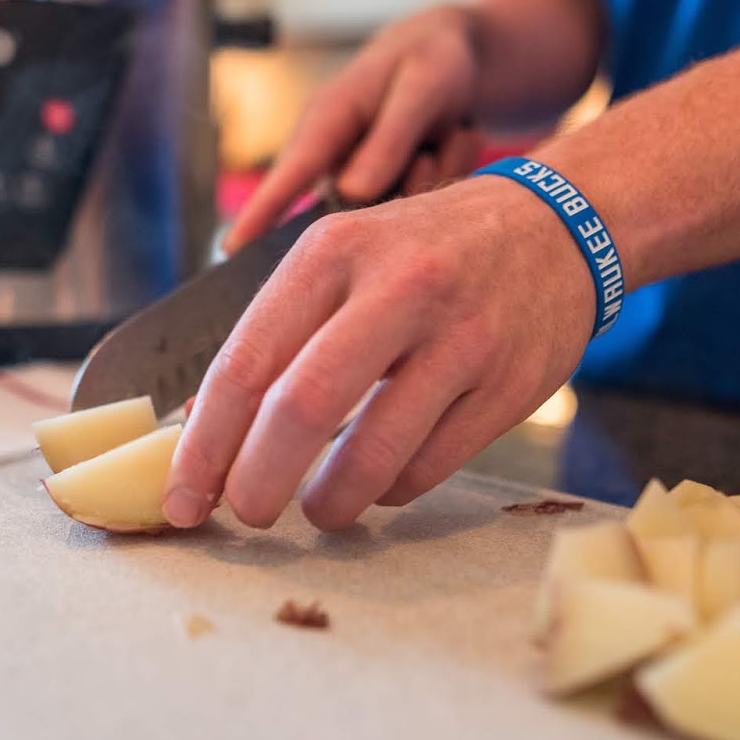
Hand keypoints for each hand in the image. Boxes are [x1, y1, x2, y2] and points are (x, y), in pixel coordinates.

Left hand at [163, 176, 595, 531]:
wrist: (556, 226)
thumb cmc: (424, 253)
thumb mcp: (344, 257)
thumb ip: (280, 332)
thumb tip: (203, 432)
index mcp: (334, 251)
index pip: (246, 364)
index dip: (205, 446)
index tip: (182, 498)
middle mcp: (398, 287)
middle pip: (302, 409)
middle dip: (257, 482)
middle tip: (246, 513)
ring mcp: (461, 338)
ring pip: (373, 454)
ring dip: (329, 501)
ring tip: (317, 510)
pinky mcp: (510, 385)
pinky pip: (429, 467)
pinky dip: (391, 489)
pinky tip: (381, 480)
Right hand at [224, 4, 484, 253]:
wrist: (457, 56)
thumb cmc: (432, 58)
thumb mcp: (422, 86)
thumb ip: (390, 139)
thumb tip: (352, 195)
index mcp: (327, 118)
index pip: (289, 173)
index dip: (260, 213)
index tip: (230, 249)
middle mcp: (333, 154)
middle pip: (348, 209)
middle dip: (399, 187)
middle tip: (431, 147)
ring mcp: (356, 176)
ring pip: (392, 211)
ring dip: (430, 177)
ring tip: (444, 132)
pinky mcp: (382, 190)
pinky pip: (417, 207)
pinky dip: (443, 176)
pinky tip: (447, 141)